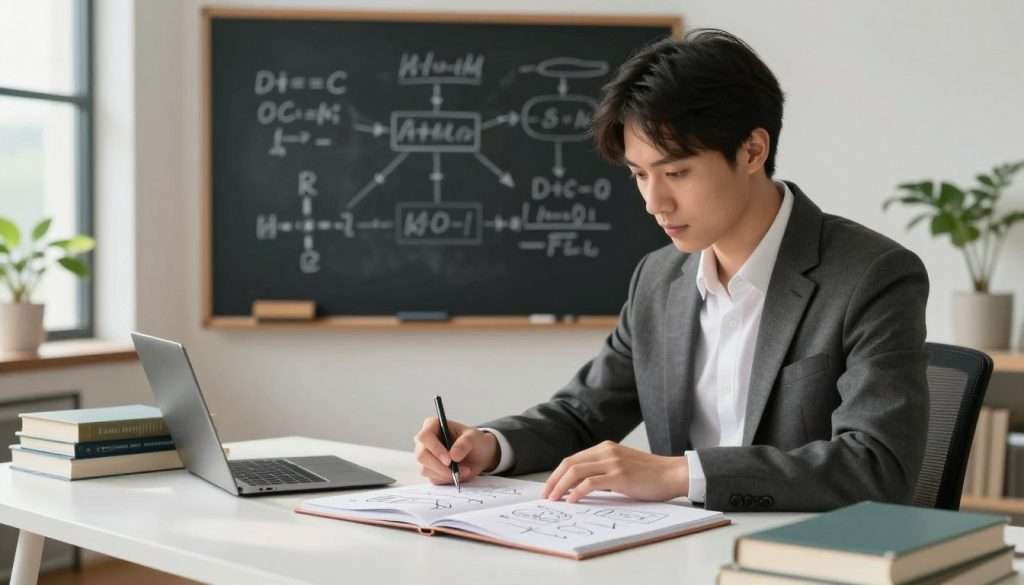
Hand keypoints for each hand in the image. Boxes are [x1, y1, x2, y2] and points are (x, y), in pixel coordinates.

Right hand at [414, 417, 499, 484]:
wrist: (479, 455)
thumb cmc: (474, 441)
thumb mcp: (474, 437)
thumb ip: (465, 443)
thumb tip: (453, 455)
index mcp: (432, 426)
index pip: (425, 436)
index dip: (435, 448)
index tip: (449, 459)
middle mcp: (425, 441)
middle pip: (421, 456)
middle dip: (439, 466)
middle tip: (455, 470)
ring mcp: (426, 457)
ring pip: (426, 470)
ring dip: (446, 474)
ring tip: (465, 470)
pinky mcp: (430, 470)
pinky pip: (433, 479)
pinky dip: (447, 479)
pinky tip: (459, 474)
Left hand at [542, 441, 688, 502]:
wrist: (673, 474)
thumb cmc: (651, 474)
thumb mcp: (623, 465)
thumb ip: (604, 470)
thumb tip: (582, 487)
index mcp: (605, 447)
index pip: (573, 459)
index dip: (557, 474)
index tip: (550, 487)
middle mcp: (606, 451)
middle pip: (569, 463)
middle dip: (554, 480)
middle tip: (546, 495)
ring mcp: (613, 462)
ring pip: (576, 471)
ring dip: (561, 487)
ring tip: (554, 500)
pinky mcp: (619, 476)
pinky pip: (590, 483)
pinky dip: (577, 492)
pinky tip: (572, 501)